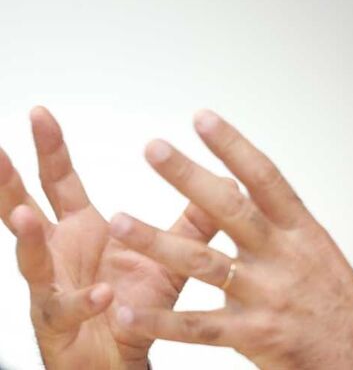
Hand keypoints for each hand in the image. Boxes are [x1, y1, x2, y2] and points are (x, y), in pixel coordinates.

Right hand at [0, 107, 217, 369]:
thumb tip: (224, 183)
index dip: (50, 149)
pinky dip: (85, 300)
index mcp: (81, 231)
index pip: (60, 181)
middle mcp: (58, 254)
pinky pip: (70, 308)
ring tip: (27, 217)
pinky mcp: (60, 324)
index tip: (40, 113)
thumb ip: (191, 222)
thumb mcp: (167, 257)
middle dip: (10, 181)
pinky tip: (102, 291)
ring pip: (29, 260)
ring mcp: (51, 288)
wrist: (124, 361)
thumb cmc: (135, 309)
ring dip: (27, 238)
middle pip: (24, 211)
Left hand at [110, 110, 352, 368]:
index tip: (203, 118)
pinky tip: (129, 312)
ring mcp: (268, 295)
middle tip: (155, 149)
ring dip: (157, 242)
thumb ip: (279, 227)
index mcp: (301, 231)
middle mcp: (283, 256)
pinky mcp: (255, 334)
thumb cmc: (341, 303)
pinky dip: (161, 321)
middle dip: (189, 177)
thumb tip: (242, 190)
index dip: (233, 146)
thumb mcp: (318, 251)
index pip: (265, 178)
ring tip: (121, 222)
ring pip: (204, 263)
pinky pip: (199, 327)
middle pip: (230, 208)